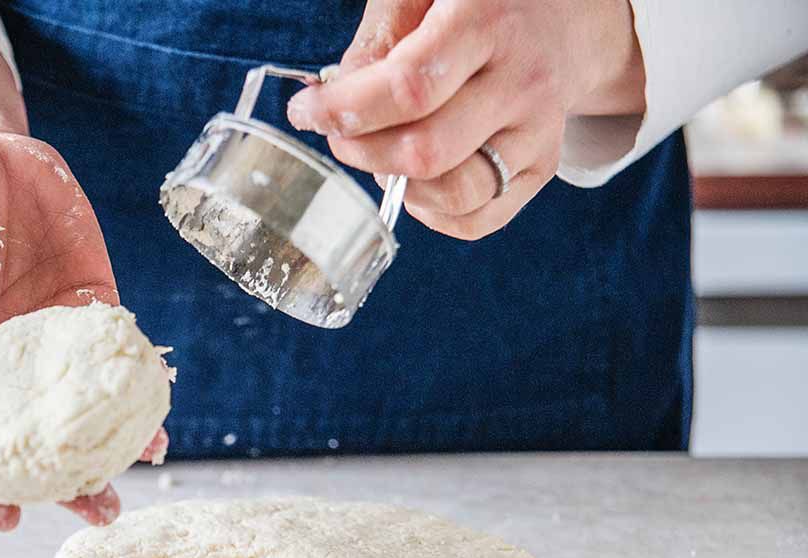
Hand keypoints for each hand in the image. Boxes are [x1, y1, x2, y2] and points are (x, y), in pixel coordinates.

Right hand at [0, 125, 167, 530]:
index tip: (2, 518)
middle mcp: (4, 362)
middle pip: (32, 440)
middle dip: (61, 484)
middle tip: (95, 513)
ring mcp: (53, 338)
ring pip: (82, 410)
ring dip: (108, 450)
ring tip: (132, 484)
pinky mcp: (94, 306)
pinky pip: (119, 357)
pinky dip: (137, 390)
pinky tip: (156, 420)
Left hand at [286, 0, 644, 239]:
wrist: (564, 17)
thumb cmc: (475, 3)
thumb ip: (377, 39)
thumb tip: (336, 99)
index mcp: (487, 21)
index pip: (410, 88)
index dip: (346, 111)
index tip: (307, 111)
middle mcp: (522, 82)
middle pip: (427, 151)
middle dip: (362, 152)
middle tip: (340, 135)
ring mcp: (538, 132)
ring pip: (454, 194)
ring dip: (396, 187)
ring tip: (381, 154)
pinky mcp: (541, 169)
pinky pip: (476, 220)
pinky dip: (429, 213)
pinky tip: (416, 179)